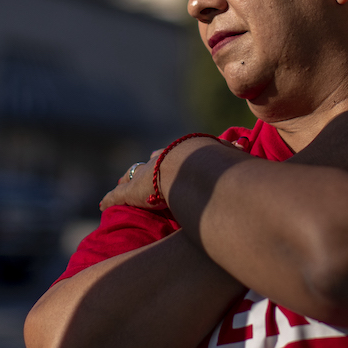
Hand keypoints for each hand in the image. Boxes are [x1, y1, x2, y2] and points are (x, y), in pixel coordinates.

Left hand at [100, 137, 250, 211]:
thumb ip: (232, 151)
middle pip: (148, 165)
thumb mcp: (222, 157)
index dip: (165, 158)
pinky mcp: (131, 192)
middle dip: (145, 168)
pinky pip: (117, 196)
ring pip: (130, 178)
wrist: (189, 166)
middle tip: (142, 172)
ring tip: (120, 186)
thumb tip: (244, 142)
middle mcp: (158, 162)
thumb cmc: (208, 163)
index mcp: (177, 156)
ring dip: (126, 182)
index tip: (161, 157)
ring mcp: (144, 176)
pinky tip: (102, 205)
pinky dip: (109, 199)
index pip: (168, 156)